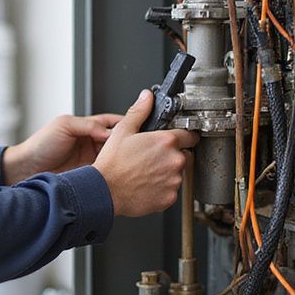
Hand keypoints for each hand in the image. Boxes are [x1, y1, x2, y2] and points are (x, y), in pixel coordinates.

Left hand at [2, 112, 122, 184]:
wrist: (27, 168)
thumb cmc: (41, 144)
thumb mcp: (64, 125)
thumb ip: (88, 125)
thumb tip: (110, 131)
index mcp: (87, 127)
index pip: (111, 122)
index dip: (125, 123)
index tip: (135, 127)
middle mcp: (91, 142)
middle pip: (116, 140)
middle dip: (126, 142)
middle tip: (134, 146)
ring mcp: (91, 159)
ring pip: (113, 157)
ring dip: (120, 158)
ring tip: (127, 160)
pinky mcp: (89, 175)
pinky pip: (105, 172)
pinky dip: (111, 172)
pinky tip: (115, 172)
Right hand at [92, 90, 198, 216]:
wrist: (105, 192)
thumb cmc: (112, 164)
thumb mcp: (123, 131)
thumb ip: (139, 111)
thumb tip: (146, 97)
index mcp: (166, 141)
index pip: (190, 135)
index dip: (182, 136)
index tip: (177, 139)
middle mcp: (174, 160)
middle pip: (183, 155)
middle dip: (171, 155)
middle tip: (151, 158)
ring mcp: (173, 180)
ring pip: (177, 173)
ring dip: (167, 172)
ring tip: (146, 172)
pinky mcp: (170, 197)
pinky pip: (171, 190)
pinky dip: (162, 188)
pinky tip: (147, 184)